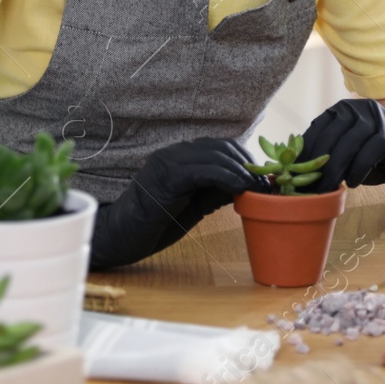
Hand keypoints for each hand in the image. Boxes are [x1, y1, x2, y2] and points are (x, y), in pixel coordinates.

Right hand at [88, 137, 265, 269]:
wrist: (119, 236)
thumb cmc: (154, 224)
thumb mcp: (194, 205)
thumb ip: (215, 192)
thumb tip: (245, 186)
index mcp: (179, 157)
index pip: (220, 147)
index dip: (244, 160)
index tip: (262, 179)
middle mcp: (173, 153)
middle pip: (221, 147)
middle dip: (247, 164)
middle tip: (265, 185)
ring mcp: (168, 161)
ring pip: (215, 155)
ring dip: (242, 172)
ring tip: (257, 190)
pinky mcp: (167, 176)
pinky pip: (205, 171)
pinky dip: (228, 178)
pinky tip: (240, 190)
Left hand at [297, 98, 384, 191]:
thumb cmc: (371, 155)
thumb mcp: (345, 150)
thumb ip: (325, 153)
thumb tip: (293, 170)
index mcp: (342, 109)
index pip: (317, 128)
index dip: (305, 152)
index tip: (295, 173)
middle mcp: (359, 108)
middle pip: (332, 136)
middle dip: (319, 163)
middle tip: (311, 186)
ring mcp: (377, 119)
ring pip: (349, 144)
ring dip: (336, 168)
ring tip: (329, 187)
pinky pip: (370, 152)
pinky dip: (358, 169)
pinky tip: (352, 183)